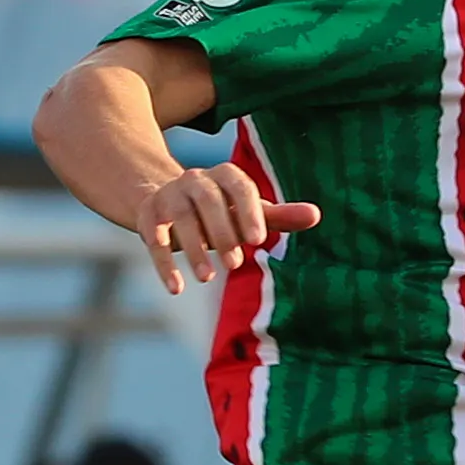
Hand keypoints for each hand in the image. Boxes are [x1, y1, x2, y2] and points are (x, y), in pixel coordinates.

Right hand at [137, 163, 321, 292]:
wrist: (170, 202)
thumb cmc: (222, 211)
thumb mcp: (250, 212)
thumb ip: (280, 216)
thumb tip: (316, 215)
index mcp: (224, 176)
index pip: (238, 186)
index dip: (248, 211)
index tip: (258, 240)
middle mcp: (195, 180)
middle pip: (208, 201)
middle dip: (221, 232)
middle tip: (235, 264)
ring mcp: (169, 196)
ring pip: (181, 218)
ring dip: (194, 249)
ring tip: (207, 278)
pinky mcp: (148, 216)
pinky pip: (154, 238)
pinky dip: (164, 264)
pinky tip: (176, 288)